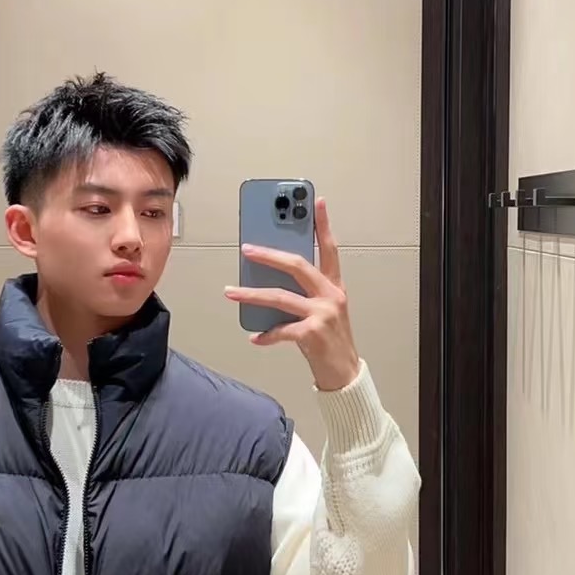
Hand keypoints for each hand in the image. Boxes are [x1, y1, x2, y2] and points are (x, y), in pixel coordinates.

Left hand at [224, 196, 360, 390]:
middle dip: (269, 255)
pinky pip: (281, 329)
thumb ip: (304, 293)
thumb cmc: (330, 340)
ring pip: (280, 296)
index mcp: (333, 286)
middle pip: (298, 265)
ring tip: (230, 292)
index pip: (329, 248)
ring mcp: (323, 314)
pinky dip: (266, 334)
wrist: (344, 373)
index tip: (317, 202)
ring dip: (251, 294)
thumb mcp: (323, 310)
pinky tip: (255, 337)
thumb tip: (268, 280)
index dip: (323, 225)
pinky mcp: (312, 333)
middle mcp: (331, 295)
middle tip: (247, 249)